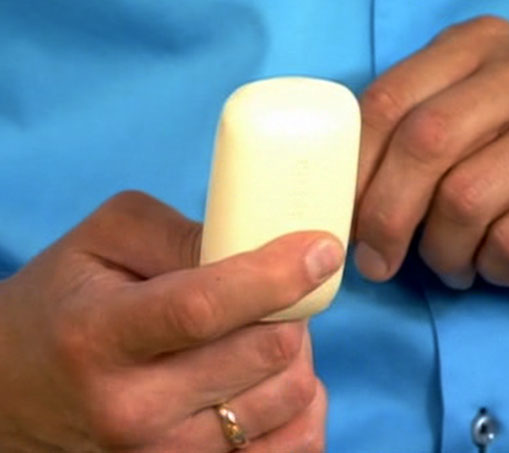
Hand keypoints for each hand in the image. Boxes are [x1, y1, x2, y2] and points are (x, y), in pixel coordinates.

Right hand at [0, 191, 342, 451]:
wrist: (21, 387)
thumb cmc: (68, 301)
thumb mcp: (105, 239)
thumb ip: (177, 233)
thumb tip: (253, 248)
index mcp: (100, 335)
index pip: (203, 309)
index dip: (275, 275)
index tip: (322, 248)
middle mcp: (131, 409)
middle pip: (265, 353)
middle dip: (292, 307)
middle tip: (277, 289)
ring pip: (290, 396)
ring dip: (297, 351)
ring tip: (262, 331)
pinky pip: (294, 446)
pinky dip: (304, 405)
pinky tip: (273, 378)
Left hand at [354, 15, 508, 288]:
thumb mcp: (467, 118)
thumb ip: (410, 136)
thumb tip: (345, 198)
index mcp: (480, 44)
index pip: (389, 99)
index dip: (355, 169)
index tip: (346, 217)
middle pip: (424, 143)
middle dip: (386, 217)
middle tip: (377, 262)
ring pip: (466, 199)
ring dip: (443, 252)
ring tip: (452, 264)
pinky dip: (492, 267)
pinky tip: (499, 266)